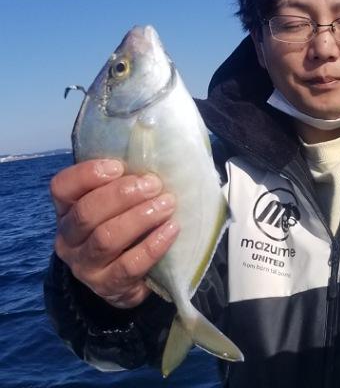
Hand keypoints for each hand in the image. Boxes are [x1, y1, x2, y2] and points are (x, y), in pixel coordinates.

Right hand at [50, 159, 178, 307]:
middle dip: (122, 195)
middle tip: (153, 184)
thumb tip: (155, 158)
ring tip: (167, 204)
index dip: (87, 174)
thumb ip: (124, 184)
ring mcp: (85, 265)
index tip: (118, 166)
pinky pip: (130, 265)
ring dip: (140, 217)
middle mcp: (69, 238)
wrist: (124, 279)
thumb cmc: (123, 227)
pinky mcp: (108, 286)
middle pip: (86, 213)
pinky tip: (172, 229)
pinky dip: (153, 245)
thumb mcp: (116, 205)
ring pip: (106, 238)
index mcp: (67, 210)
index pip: (62, 187)